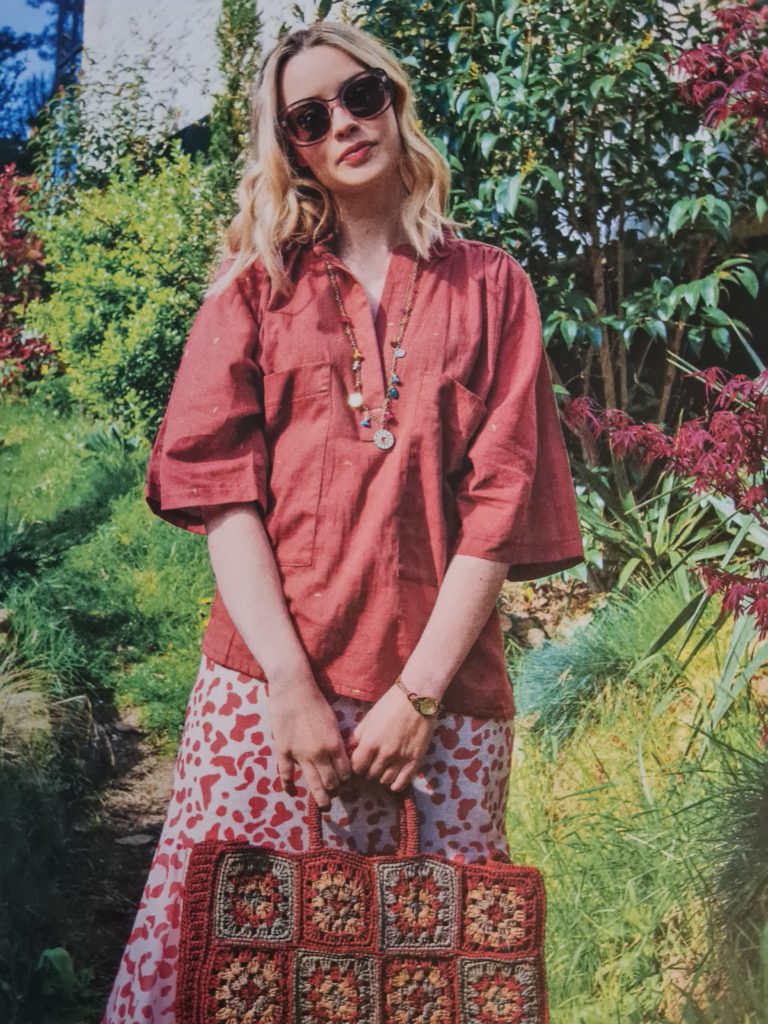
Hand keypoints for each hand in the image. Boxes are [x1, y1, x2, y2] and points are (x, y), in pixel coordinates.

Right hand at [269, 676, 351, 810]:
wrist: (293, 689)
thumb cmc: (315, 701)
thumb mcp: (333, 721)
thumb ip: (336, 742)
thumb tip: (340, 757)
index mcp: (335, 745)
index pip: (345, 772)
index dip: (347, 780)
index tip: (345, 783)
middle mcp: (319, 754)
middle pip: (331, 782)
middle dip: (335, 791)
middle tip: (334, 795)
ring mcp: (300, 755)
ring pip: (313, 783)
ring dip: (320, 797)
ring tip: (323, 805)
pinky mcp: (283, 751)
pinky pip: (286, 774)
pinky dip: (288, 785)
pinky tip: (291, 792)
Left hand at [349, 685, 437, 791]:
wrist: (418, 698)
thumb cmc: (390, 705)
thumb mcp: (369, 718)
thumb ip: (357, 736)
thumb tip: (348, 750)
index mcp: (370, 743)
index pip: (356, 767)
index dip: (357, 765)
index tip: (360, 761)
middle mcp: (384, 754)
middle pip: (370, 775)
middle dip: (369, 770)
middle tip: (372, 763)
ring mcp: (401, 759)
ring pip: (385, 780)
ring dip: (382, 775)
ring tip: (384, 767)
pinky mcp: (415, 760)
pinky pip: (402, 782)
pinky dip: (396, 784)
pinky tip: (394, 778)